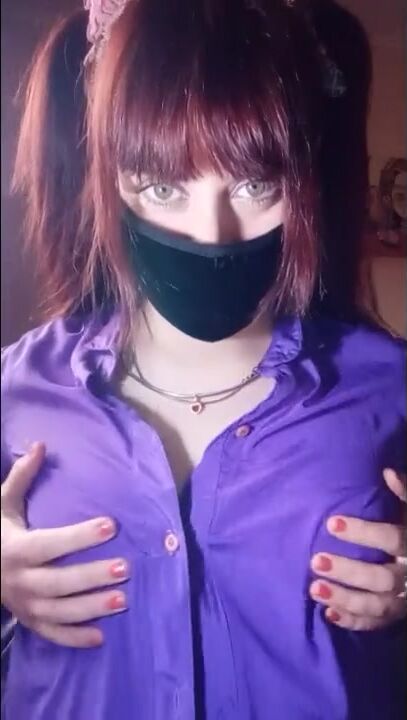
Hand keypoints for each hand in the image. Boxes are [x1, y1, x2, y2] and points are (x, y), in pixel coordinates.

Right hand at [1, 443, 128, 646]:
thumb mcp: (1, 503)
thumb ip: (21, 476)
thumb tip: (40, 444)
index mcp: (15, 549)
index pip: (50, 544)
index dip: (80, 536)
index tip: (111, 524)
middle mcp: (19, 581)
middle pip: (58, 582)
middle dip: (92, 575)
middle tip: (125, 567)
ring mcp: (24, 605)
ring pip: (58, 611)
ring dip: (90, 608)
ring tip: (122, 599)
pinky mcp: (28, 620)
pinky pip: (51, 634)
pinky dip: (74, 638)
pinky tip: (101, 636)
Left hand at [309, 469, 405, 629]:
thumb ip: (404, 492)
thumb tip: (387, 473)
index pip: (393, 540)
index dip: (364, 532)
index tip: (331, 523)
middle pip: (383, 578)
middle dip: (349, 572)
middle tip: (316, 561)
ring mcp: (405, 598)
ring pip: (378, 605)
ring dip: (346, 599)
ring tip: (315, 589)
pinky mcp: (396, 614)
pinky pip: (376, 623)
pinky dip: (353, 621)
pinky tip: (328, 613)